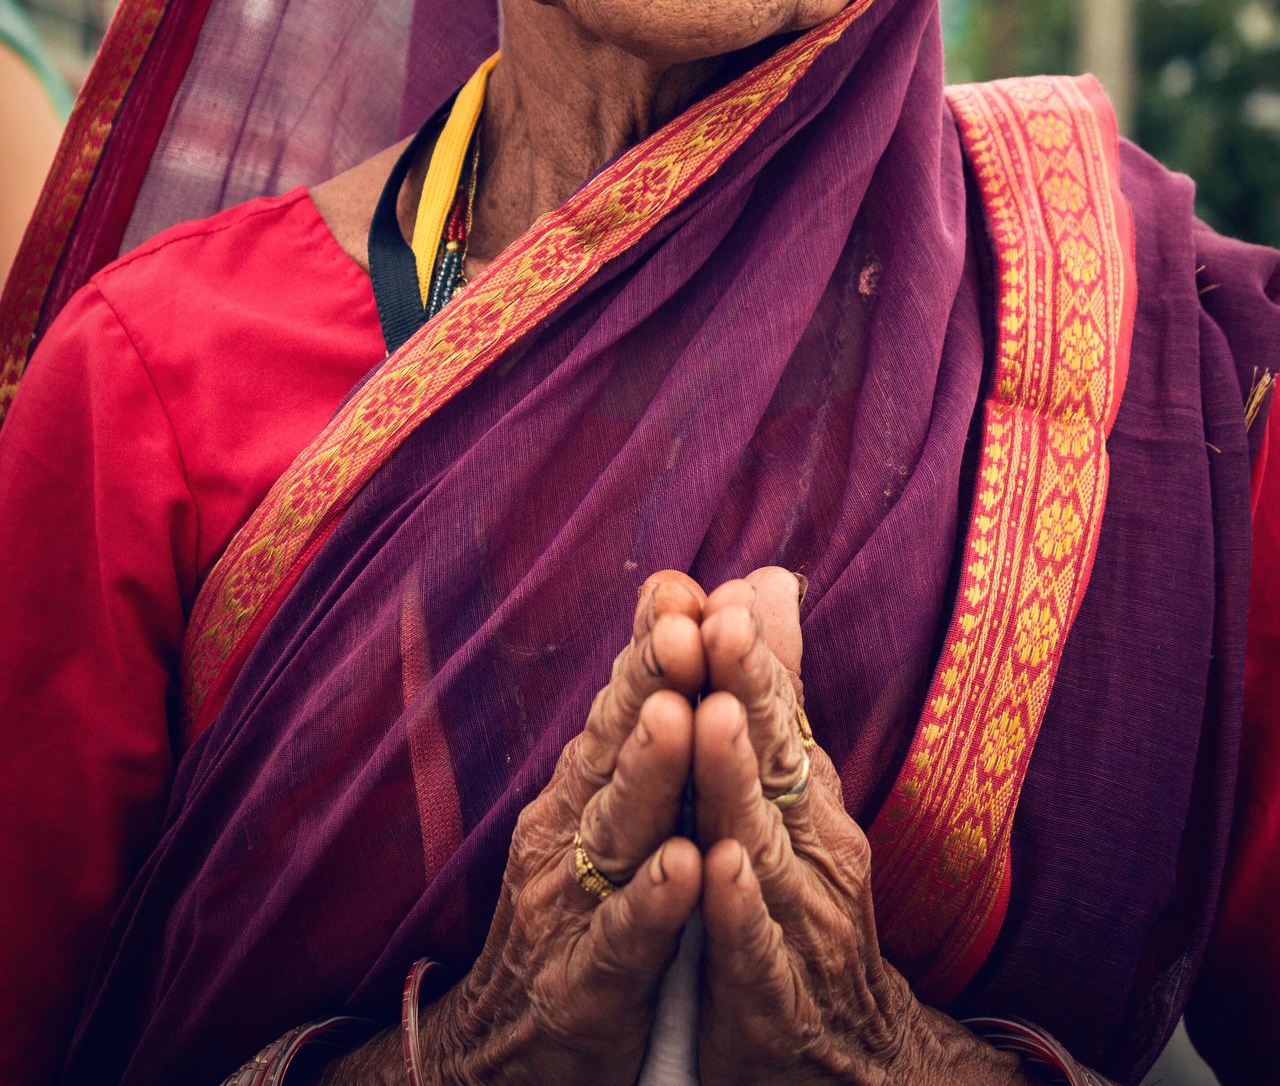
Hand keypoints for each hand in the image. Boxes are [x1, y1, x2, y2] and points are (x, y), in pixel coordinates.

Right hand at [350, 571, 706, 1085]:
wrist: (500, 1056)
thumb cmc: (576, 912)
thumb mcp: (610, 808)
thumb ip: (649, 712)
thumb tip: (690, 603)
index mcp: (580, 787)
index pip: (620, 702)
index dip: (650, 647)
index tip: (682, 585)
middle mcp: (565, 832)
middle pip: (614, 748)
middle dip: (650, 682)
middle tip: (685, 624)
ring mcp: (570, 908)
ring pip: (615, 832)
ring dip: (647, 774)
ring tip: (680, 718)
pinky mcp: (584, 988)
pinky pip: (622, 941)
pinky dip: (653, 903)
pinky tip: (687, 871)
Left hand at [694, 570, 1027, 1084]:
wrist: (847, 1067)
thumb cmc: (804, 912)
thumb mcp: (796, 801)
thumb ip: (778, 696)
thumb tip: (765, 580)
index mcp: (809, 803)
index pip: (780, 717)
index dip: (751, 656)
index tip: (723, 592)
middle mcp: (813, 854)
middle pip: (776, 763)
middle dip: (746, 690)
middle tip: (719, 623)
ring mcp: (798, 928)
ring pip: (760, 844)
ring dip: (735, 780)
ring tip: (710, 716)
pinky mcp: (771, 1002)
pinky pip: (753, 952)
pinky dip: (737, 909)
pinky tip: (716, 869)